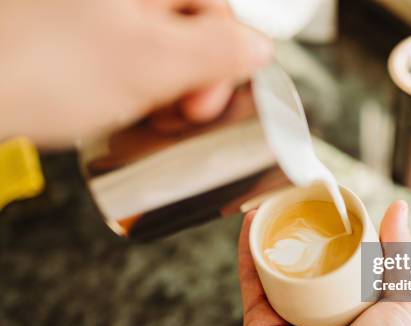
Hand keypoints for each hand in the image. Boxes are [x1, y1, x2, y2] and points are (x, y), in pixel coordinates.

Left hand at [0, 0, 271, 147]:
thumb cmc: (38, 69)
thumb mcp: (150, 63)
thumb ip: (217, 52)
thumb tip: (258, 49)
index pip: (218, 8)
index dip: (224, 61)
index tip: (204, 102)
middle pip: (190, 29)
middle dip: (191, 79)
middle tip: (175, 113)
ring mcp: (99, 13)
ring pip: (160, 48)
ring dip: (164, 89)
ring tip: (143, 114)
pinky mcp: (80, 37)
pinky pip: (128, 60)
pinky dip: (134, 88)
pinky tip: (120, 107)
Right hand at [238, 201, 410, 325]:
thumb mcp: (408, 303)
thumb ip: (402, 256)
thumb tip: (398, 209)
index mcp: (355, 302)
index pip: (346, 255)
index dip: (340, 226)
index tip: (335, 199)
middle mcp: (321, 305)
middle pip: (308, 256)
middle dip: (303, 225)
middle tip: (301, 195)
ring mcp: (289, 311)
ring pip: (277, 262)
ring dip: (273, 230)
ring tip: (275, 200)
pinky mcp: (261, 320)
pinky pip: (253, 277)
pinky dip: (249, 248)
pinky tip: (252, 222)